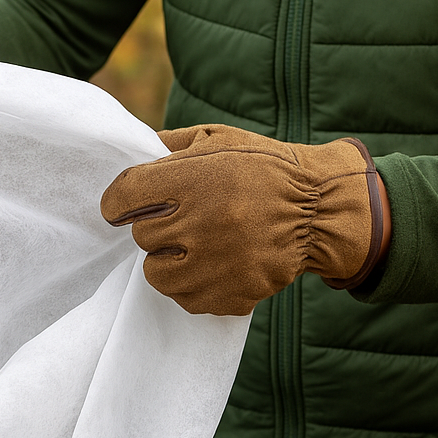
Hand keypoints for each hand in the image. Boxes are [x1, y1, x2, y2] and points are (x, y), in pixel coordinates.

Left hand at [100, 125, 390, 315]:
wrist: (319, 209)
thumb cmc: (264, 169)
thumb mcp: (219, 139)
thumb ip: (170, 146)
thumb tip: (130, 154)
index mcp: (194, 177)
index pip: (123, 197)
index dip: (119, 203)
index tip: (126, 206)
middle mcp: (202, 221)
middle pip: (142, 236)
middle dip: (155, 227)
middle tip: (181, 220)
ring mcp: (217, 262)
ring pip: (156, 273)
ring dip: (168, 261)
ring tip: (194, 246)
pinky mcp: (231, 293)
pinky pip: (187, 298)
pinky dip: (194, 285)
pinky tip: (213, 266)